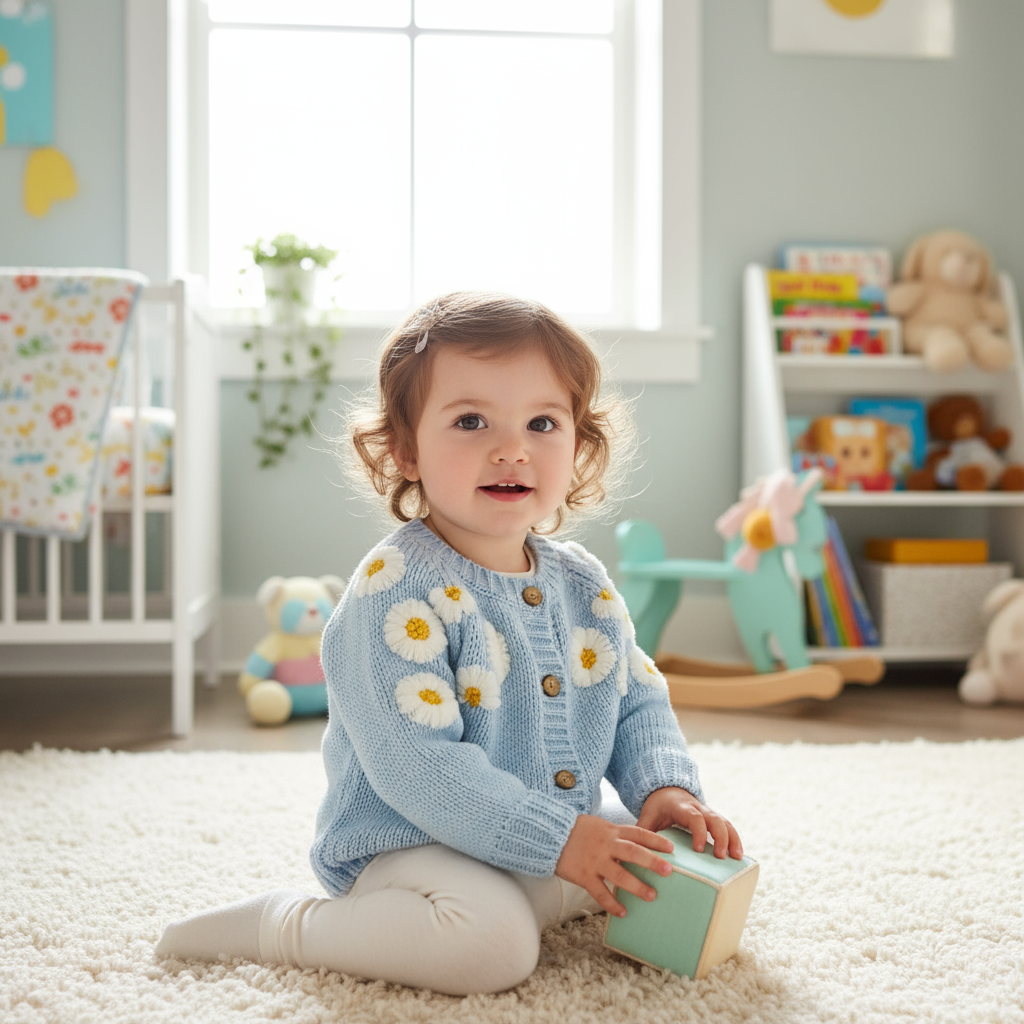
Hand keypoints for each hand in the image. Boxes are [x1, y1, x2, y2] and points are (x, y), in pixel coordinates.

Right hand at [555, 814, 675, 917]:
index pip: (637, 833)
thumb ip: (617, 836)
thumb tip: (640, 846)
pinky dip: (612, 904)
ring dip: (636, 886)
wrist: (550, 834)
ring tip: (651, 896)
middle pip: (632, 852)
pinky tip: (623, 913)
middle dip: (651, 861)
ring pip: (619, 875)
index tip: (671, 848)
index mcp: (611, 831)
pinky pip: (600, 892)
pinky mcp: (583, 875)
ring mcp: (594, 861)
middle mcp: (605, 845)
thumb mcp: (600, 826)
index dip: (655, 840)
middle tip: (668, 871)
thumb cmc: (578, 831)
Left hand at [636, 787, 743, 860]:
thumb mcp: (647, 816)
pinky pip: (728, 826)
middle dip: (720, 837)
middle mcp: (698, 808)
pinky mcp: (714, 819)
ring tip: (736, 857)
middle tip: (720, 857)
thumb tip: (636, 854)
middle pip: (714, 818)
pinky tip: (737, 855)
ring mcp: (708, 812)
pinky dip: (734, 839)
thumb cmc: (657, 807)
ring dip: (732, 838)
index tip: (699, 849)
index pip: (694, 817)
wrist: (666, 790)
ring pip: (725, 822)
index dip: (698, 832)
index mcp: (681, 807)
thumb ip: (643, 832)